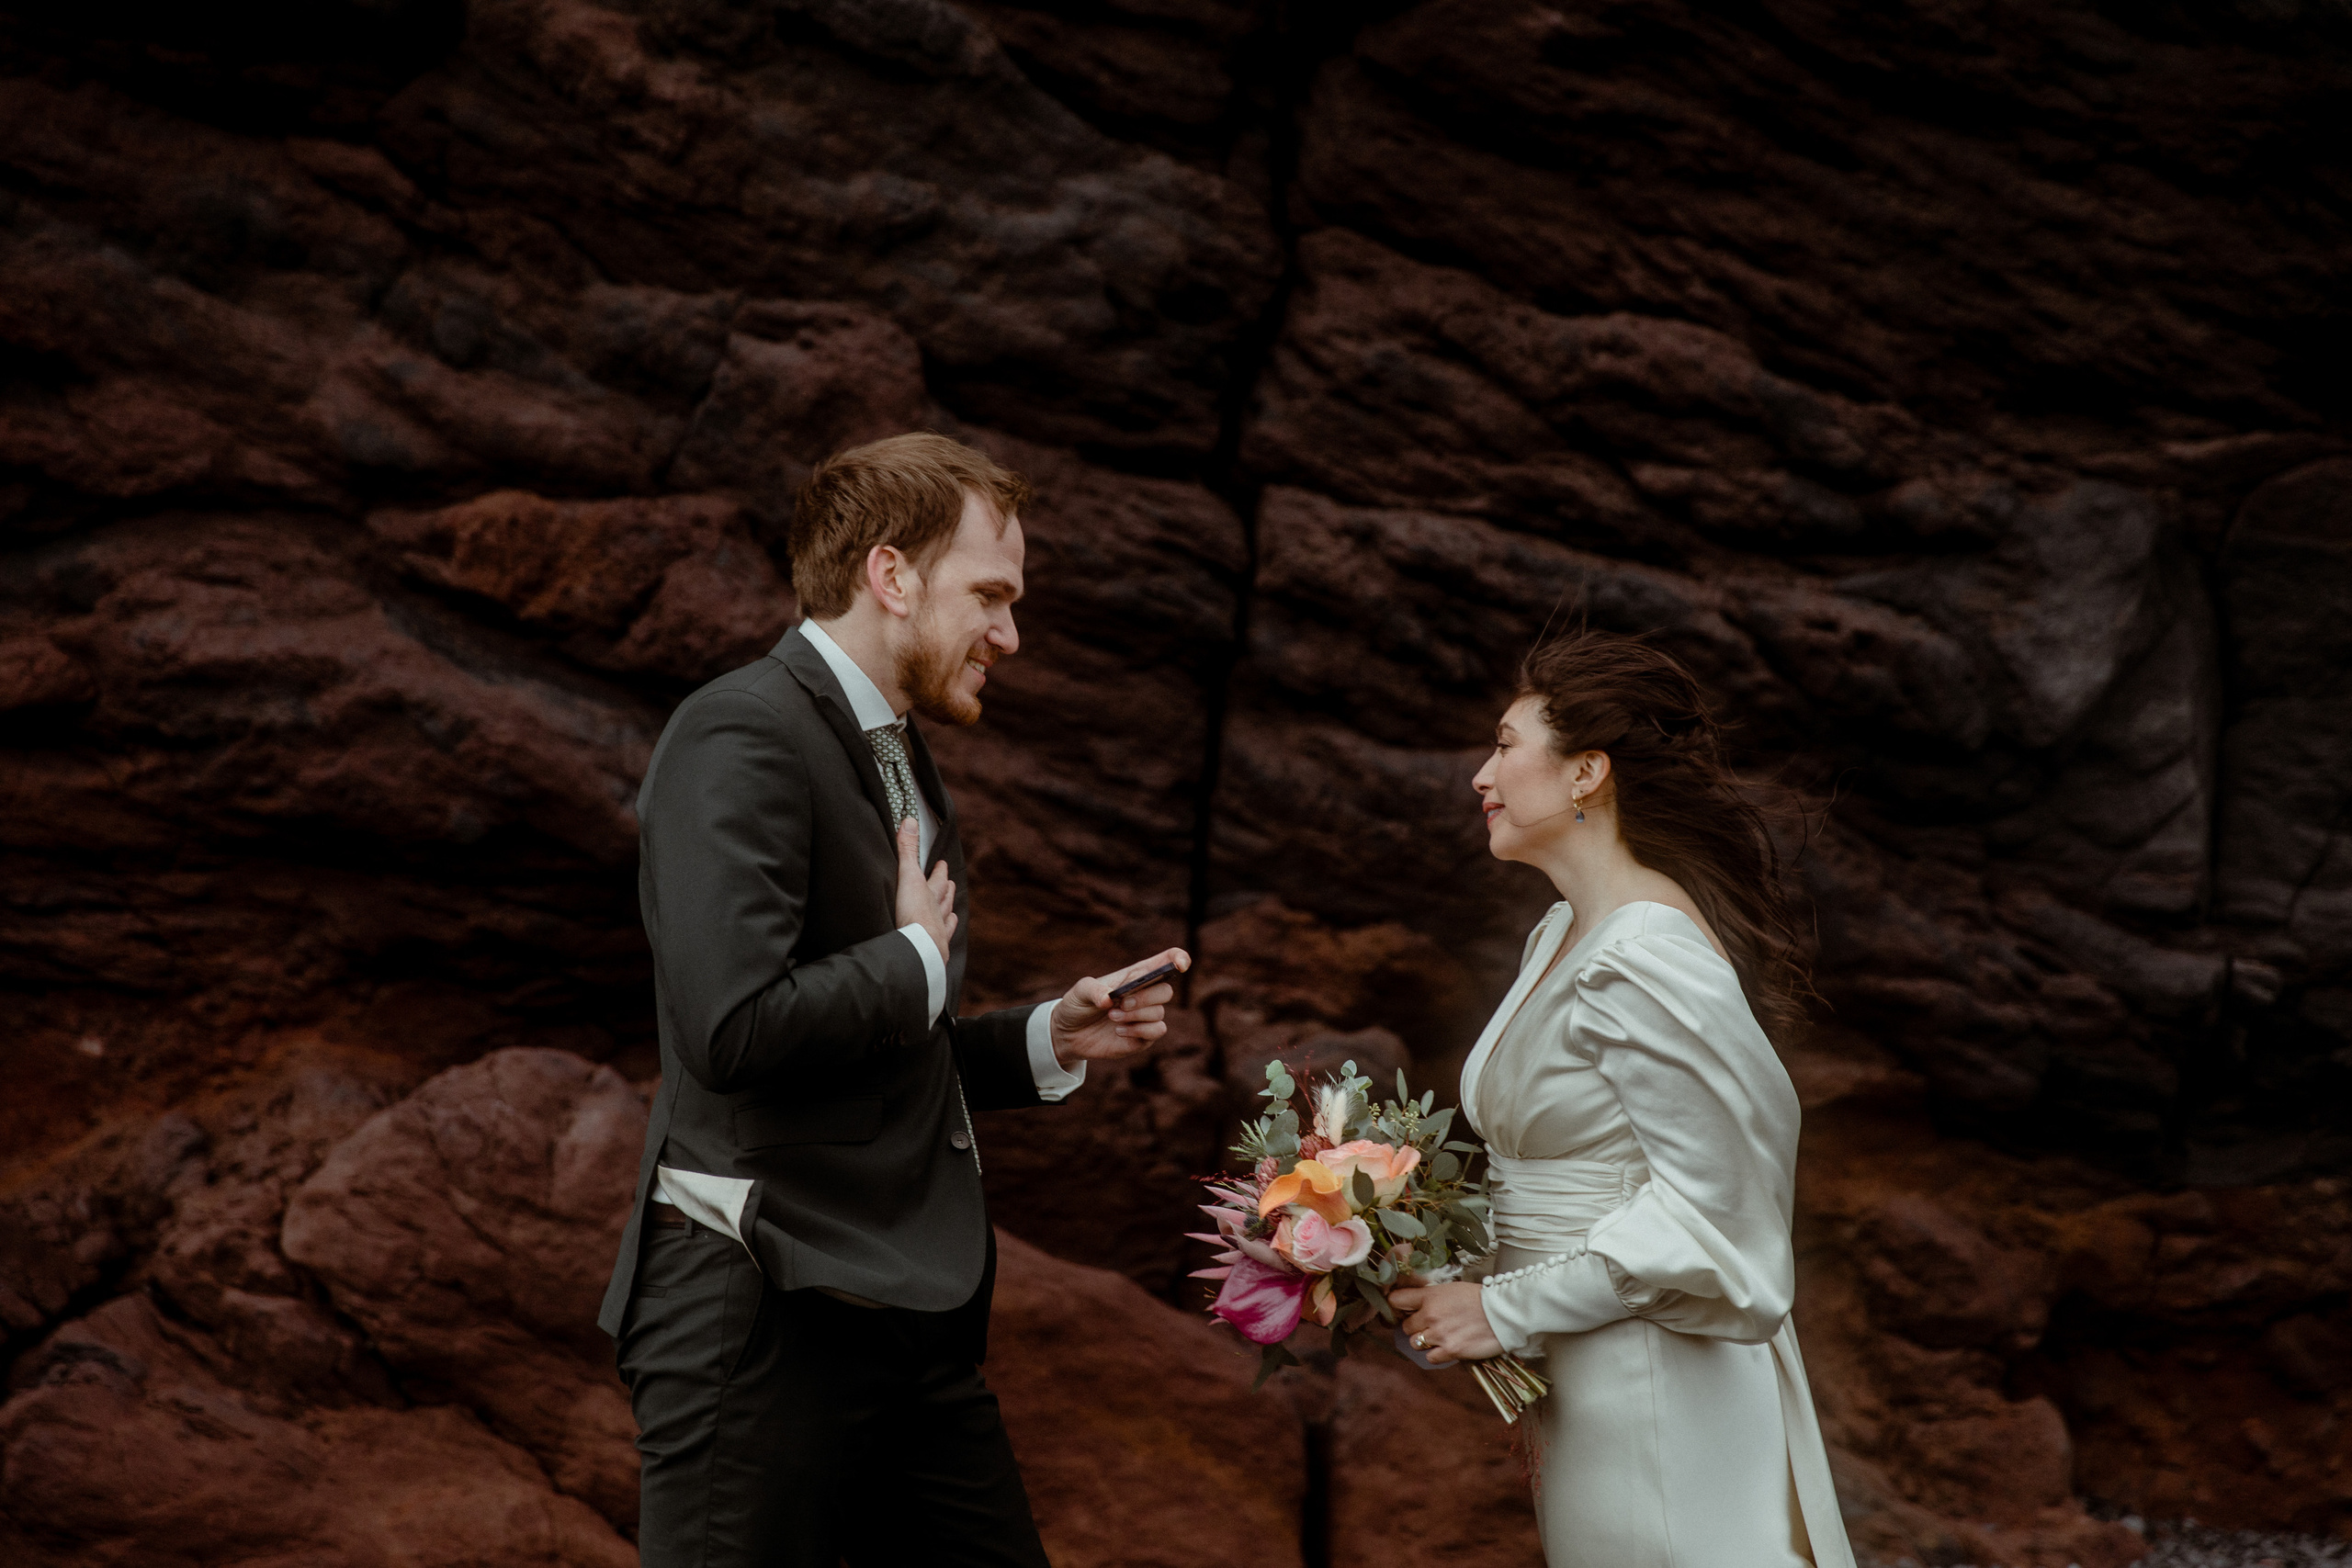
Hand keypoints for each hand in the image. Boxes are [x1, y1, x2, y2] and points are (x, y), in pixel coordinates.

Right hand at [892, 818, 956, 955]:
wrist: (920, 949)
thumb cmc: (912, 914)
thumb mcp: (907, 877)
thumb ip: (908, 850)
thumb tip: (911, 821)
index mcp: (930, 895)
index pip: (937, 880)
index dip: (939, 872)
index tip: (942, 865)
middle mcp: (938, 913)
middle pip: (945, 899)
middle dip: (947, 890)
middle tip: (950, 884)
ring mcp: (938, 933)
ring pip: (946, 920)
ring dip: (948, 913)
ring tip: (952, 912)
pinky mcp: (935, 952)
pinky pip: (942, 944)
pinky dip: (943, 939)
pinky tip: (945, 943)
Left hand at [1048, 948, 1188, 1065]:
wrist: (1069, 1034)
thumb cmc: (1077, 1005)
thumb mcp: (1079, 991)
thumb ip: (1094, 990)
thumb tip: (1109, 1000)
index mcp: (1135, 976)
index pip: (1166, 961)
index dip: (1178, 959)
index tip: (1180, 965)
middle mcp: (1144, 995)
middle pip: (1166, 990)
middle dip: (1145, 998)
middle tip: (1122, 1003)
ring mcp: (1145, 1017)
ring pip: (1159, 1013)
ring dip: (1135, 1016)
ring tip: (1112, 1017)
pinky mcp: (1142, 1037)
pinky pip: (1156, 1032)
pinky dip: (1138, 1031)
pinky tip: (1118, 1031)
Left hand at [1389, 1281, 1501, 1365]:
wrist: (1504, 1313)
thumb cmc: (1480, 1298)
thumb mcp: (1451, 1289)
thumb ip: (1432, 1297)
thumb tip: (1418, 1305)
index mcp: (1430, 1296)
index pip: (1396, 1300)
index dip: (1397, 1307)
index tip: (1404, 1311)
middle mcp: (1430, 1315)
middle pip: (1405, 1327)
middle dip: (1415, 1328)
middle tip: (1429, 1327)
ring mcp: (1439, 1334)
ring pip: (1416, 1344)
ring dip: (1425, 1342)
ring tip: (1440, 1338)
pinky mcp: (1450, 1351)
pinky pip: (1430, 1358)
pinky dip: (1437, 1354)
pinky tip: (1447, 1347)